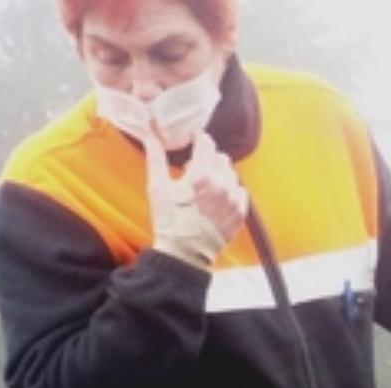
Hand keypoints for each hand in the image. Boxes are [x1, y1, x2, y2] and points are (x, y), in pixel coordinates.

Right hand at [145, 130, 247, 266]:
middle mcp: (222, 185)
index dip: (199, 139)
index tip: (194, 139)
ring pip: (232, 174)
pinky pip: (240, 192)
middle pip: (221, 158)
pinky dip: (230, 192)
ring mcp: (234, 200)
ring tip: (205, 188)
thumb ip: (156, 157)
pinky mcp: (241, 213)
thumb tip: (149, 134)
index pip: (207, 144)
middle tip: (195, 172)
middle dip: (209, 160)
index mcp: (202, 176)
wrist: (184, 252)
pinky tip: (216, 200)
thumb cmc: (168, 219)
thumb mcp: (158, 187)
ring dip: (220, 176)